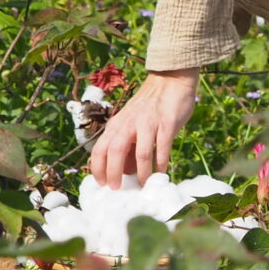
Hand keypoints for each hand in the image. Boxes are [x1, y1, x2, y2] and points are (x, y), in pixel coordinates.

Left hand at [90, 69, 198, 187]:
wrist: (169, 80)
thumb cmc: (149, 107)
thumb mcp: (131, 123)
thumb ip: (127, 145)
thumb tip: (126, 171)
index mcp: (118, 124)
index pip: (100, 148)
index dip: (98, 168)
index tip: (102, 184)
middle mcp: (129, 123)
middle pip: (115, 151)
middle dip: (113, 173)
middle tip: (117, 189)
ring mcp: (148, 123)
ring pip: (141, 153)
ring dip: (141, 173)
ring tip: (143, 185)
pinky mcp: (166, 123)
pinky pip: (162, 148)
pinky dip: (160, 164)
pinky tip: (161, 173)